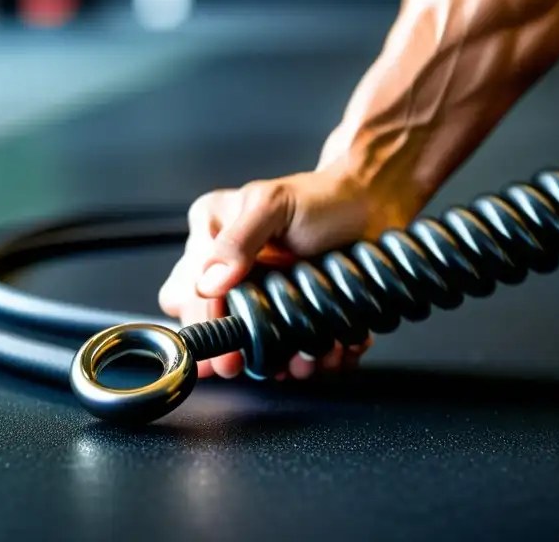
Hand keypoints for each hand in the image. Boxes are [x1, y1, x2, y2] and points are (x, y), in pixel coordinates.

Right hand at [157, 165, 416, 380]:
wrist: (371, 205)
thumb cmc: (323, 197)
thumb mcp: (274, 205)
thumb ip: (239, 239)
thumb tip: (209, 283)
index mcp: (210, 236)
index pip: (187, 295)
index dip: (206, 328)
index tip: (226, 356)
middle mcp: (227, 270)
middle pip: (212, 328)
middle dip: (241, 351)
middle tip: (264, 362)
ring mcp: (259, 296)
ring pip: (251, 348)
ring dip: (280, 360)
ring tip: (309, 354)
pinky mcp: (290, 315)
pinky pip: (290, 351)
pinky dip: (312, 357)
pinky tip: (331, 347)